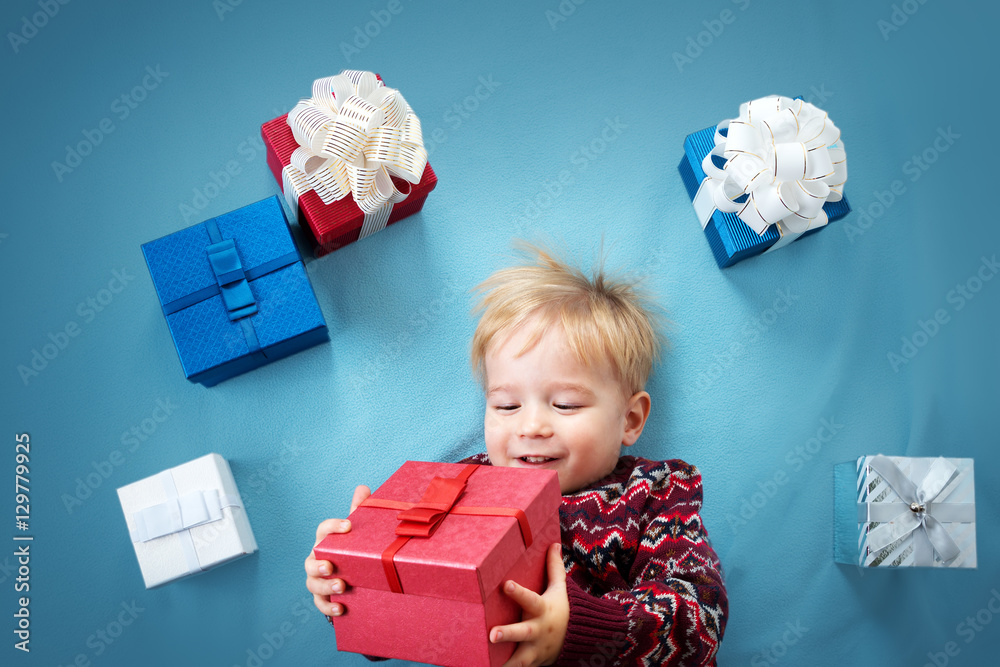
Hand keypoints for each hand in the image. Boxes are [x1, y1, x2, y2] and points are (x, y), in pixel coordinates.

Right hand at [304, 485, 370, 616]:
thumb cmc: (354, 550)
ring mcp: (318, 579)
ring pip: (312, 583)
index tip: (348, 526)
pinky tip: (341, 609)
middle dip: (318, 564)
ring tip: (341, 587)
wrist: (358, 578)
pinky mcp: (323, 597)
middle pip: (310, 561)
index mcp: (327, 541)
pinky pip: (320, 604)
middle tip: (331, 566)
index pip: (323, 530)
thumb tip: (362, 489)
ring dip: (324, 586)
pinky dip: (328, 607)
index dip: (333, 526)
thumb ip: (359, 511)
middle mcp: (318, 559)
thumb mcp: (359, 532)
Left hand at [490, 543, 568, 666]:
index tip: (506, 585)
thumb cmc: (563, 610)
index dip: (518, 593)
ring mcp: (535, 650)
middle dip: (508, 634)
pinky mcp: (532, 663)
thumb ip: (554, 568)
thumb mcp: (560, 589)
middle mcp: (538, 631)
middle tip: (492, 634)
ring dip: (506, 663)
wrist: (579, 640)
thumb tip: (554, 544)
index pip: (530, 599)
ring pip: (520, 659)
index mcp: (542, 610)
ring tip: (486, 665)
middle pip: (522, 633)